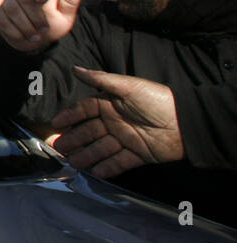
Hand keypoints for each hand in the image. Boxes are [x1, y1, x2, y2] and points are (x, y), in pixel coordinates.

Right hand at [0, 0, 83, 52]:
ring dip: (24, 25)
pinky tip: (23, 37)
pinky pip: (2, 20)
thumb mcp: (65, 18)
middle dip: (34, 15)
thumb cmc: (52, 27)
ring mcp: (9, 4)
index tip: (42, 0)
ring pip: (12, 8)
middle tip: (44, 29)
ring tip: (35, 37)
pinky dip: (13, 31)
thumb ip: (70, 3)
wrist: (36, 40)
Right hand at [51, 68, 184, 176]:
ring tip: (73, 163)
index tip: (56, 124)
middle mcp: (115, 121)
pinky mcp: (138, 154)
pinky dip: (107, 168)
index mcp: (111, 103)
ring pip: (101, 148)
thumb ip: (101, 79)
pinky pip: (118, 162)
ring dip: (87, 156)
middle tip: (58, 147)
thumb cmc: (156, 100)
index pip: (85, 109)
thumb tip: (75, 69)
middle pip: (90, 131)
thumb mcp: (129, 86)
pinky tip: (94, 173)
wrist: (186, 123)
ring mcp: (126, 139)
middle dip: (74, 139)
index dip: (70, 116)